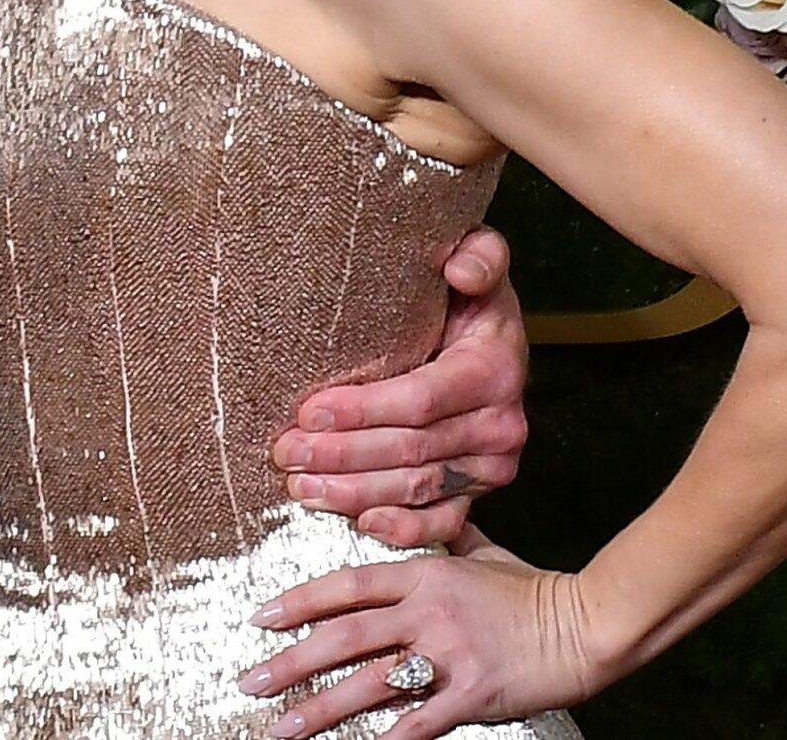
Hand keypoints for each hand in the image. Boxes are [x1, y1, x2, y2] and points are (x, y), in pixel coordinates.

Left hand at [239, 546, 601, 738]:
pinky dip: (388, 736)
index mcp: (425, 574)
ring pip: (368, 682)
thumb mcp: (483, 553)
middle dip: (290, 660)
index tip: (261, 618)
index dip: (300, 601)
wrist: (586, 623)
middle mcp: (427, 611)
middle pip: (344, 635)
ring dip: (319, 706)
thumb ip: (445, 538)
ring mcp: (448, 654)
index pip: (347, 585)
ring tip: (282, 725)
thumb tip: (424, 515)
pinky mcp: (472, 694)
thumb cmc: (534, 590)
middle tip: (250, 679)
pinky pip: (419, 720)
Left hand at [269, 224, 530, 545]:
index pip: (419, 400)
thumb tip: (460, 266)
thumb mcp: (482, 263)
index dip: (361, 410)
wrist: (494, 342)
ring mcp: (491, 466)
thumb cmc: (468, 300)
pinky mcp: (478, 492)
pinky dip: (401, 530)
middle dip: (342, 455)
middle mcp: (500, 424)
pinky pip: (443, 523)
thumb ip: (479, 255)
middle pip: (410, 450)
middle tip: (286, 453)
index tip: (307, 411)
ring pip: (416, 490)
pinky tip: (358, 523)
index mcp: (495, 368)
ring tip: (299, 485)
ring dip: (353, 492)